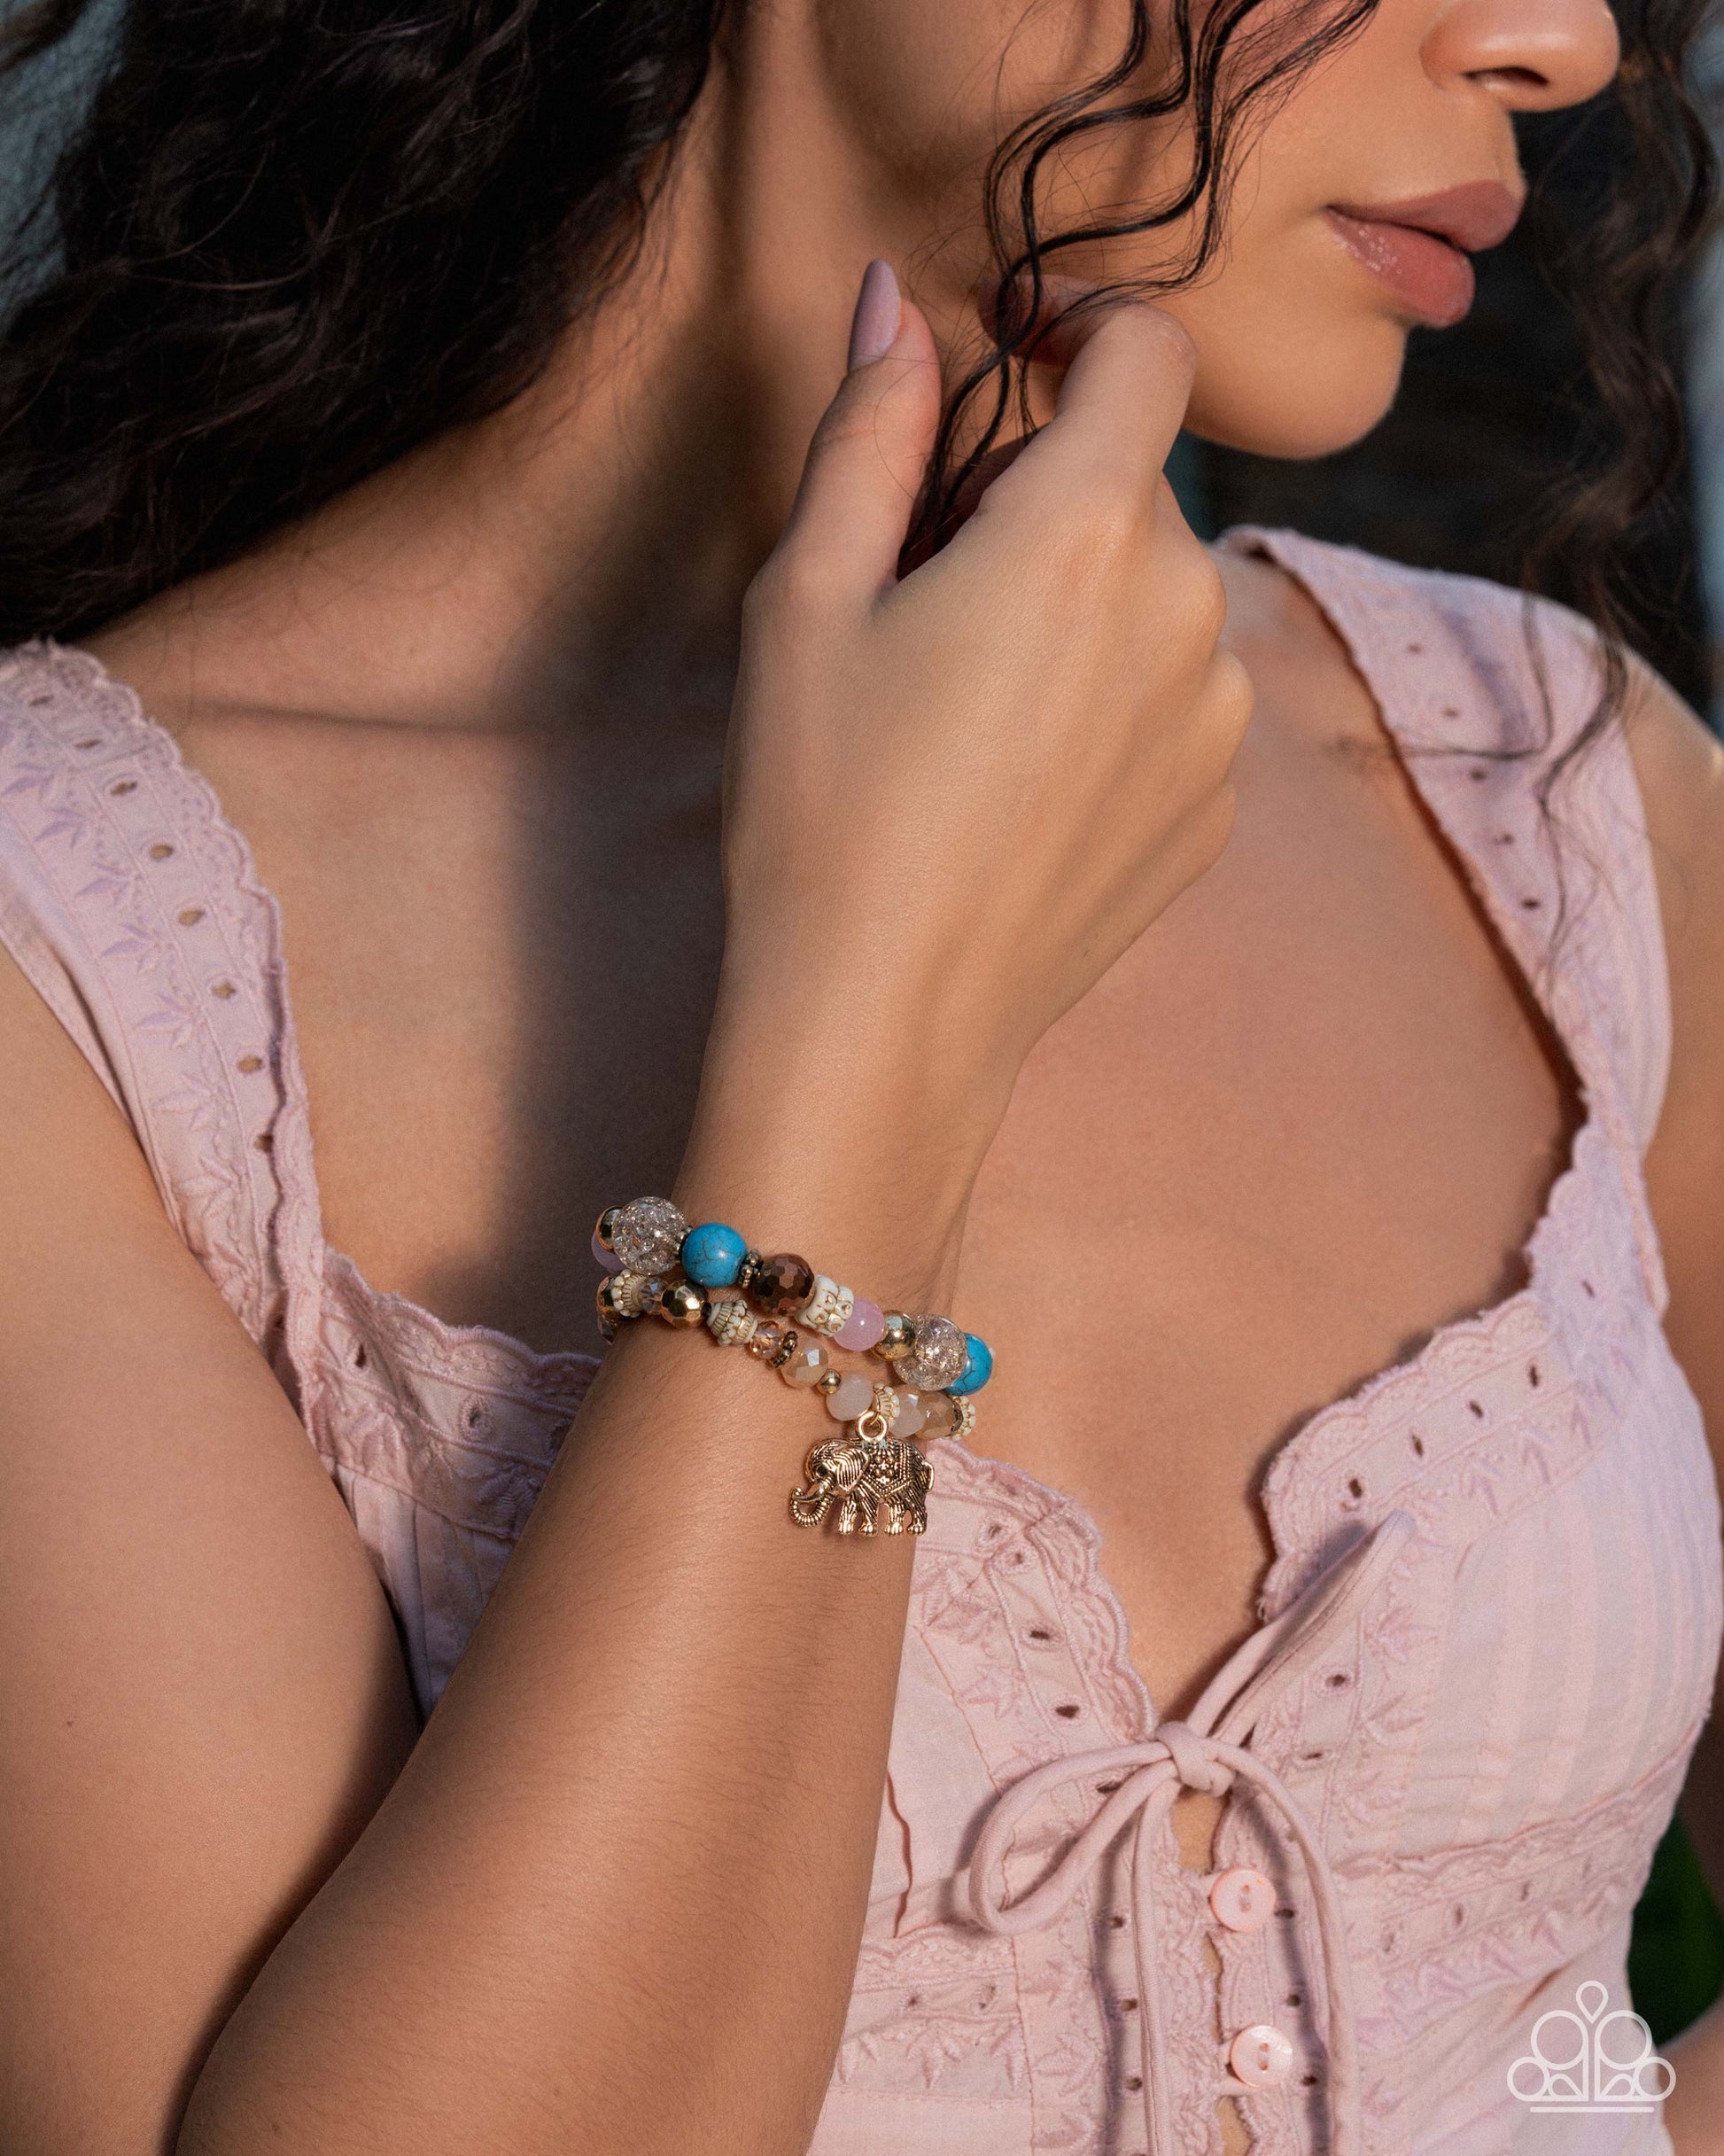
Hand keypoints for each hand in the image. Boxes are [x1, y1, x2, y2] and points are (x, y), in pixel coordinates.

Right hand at [689, 262, 1249, 1242]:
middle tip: (923, 589)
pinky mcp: (1213, 809)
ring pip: (1156, 597)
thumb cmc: (825, 805)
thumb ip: (869, 430)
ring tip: (963, 706)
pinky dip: (1106, 699)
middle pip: (1133, 485)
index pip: (1147, 352)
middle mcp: (1189, 614)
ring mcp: (1217, 723)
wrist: (884, 1019)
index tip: (1015, 342)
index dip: (1082, 321)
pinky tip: (1010, 781)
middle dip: (1039, 497)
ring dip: (1078, 603)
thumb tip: (893, 304)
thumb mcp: (807, 598)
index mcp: (1087, 535)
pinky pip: (1172, 699)